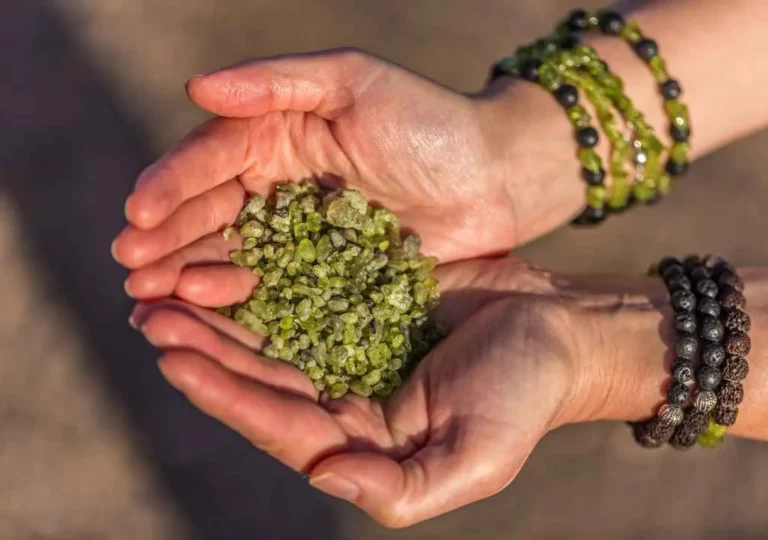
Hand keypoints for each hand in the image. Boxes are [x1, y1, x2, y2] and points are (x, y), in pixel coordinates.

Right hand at [112, 47, 582, 293]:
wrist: (494, 178)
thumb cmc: (429, 120)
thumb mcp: (353, 82)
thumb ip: (275, 81)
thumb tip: (195, 88)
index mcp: (276, 136)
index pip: (212, 160)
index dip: (172, 186)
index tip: (139, 214)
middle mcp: (277, 187)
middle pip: (210, 213)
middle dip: (168, 240)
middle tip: (131, 268)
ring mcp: (299, 236)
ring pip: (232, 256)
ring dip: (189, 276)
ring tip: (152, 299)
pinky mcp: (324, 277)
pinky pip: (273, 290)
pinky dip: (237, 304)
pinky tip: (205, 316)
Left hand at [130, 256, 599, 527]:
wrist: (561, 327)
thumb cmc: (527, 394)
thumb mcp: (475, 456)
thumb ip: (401, 487)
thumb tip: (323, 475)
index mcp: (364, 443)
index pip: (280, 424)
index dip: (224, 394)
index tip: (173, 358)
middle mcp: (347, 400)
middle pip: (261, 379)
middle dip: (205, 351)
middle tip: (150, 315)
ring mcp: (352, 347)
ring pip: (272, 336)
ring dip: (220, 316)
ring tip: (165, 290)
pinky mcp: (361, 301)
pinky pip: (303, 290)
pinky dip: (263, 280)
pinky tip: (227, 258)